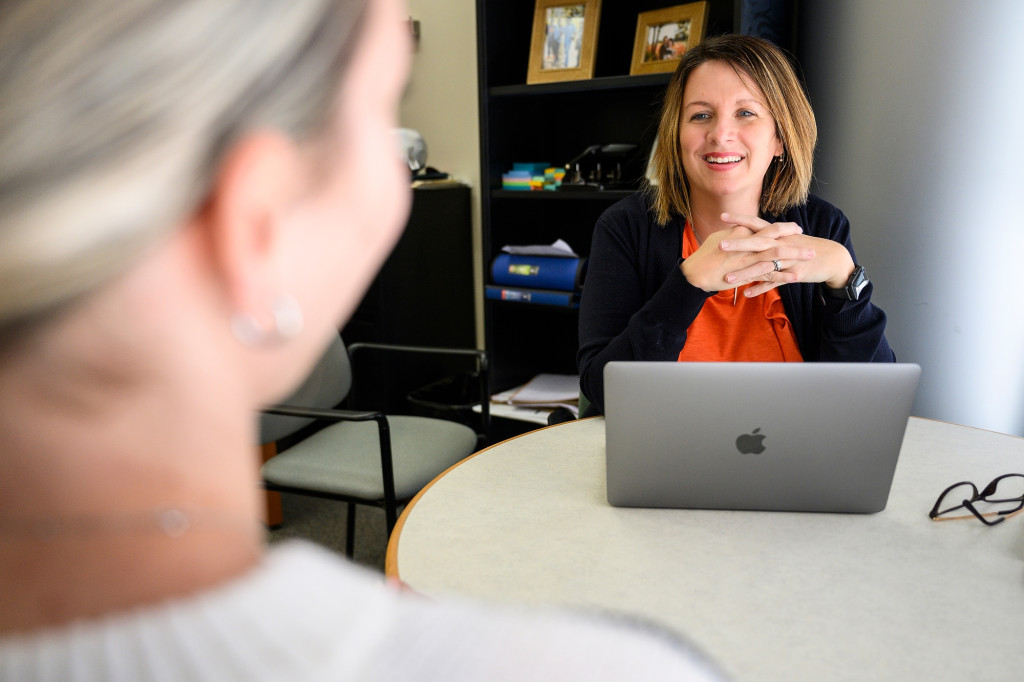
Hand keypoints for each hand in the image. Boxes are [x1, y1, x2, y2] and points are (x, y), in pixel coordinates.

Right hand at [680, 214, 809, 291]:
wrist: (695, 272)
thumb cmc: (705, 254)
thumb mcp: (720, 237)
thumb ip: (736, 232)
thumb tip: (744, 227)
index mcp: (743, 234)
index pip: (767, 228)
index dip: (783, 228)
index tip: (795, 228)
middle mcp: (748, 246)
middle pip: (777, 241)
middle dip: (796, 243)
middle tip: (811, 244)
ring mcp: (748, 261)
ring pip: (777, 257)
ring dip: (795, 257)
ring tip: (810, 258)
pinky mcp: (746, 275)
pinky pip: (768, 276)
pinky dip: (782, 276)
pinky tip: (796, 277)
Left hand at [718, 213, 854, 296]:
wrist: (832, 258)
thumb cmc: (805, 247)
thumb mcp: (787, 237)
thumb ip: (769, 234)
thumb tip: (750, 229)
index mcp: (778, 234)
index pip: (757, 223)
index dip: (741, 219)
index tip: (722, 216)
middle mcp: (782, 245)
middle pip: (758, 243)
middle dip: (739, 244)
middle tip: (719, 245)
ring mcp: (788, 260)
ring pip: (763, 266)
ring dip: (745, 273)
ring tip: (727, 279)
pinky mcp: (793, 275)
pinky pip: (774, 283)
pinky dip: (761, 289)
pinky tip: (746, 294)